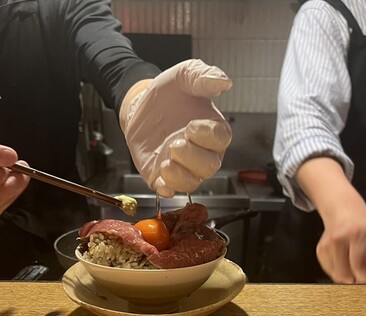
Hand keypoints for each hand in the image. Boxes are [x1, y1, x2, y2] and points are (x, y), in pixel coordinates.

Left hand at [120, 59, 232, 196]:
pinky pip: (170, 190)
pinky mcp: (164, 177)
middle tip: (175, 144)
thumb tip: (225, 82)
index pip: (221, 140)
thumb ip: (204, 77)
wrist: (140, 106)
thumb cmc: (168, 93)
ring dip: (180, 176)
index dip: (209, 137)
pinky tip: (159, 175)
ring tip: (165, 161)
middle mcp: (202, 152)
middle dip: (193, 158)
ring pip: (191, 182)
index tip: (192, 126)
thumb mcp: (185, 76)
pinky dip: (166, 188)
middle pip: (209, 166)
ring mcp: (184, 167)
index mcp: (213, 129)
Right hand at [295, 157, 365, 282]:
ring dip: (348, 277)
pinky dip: (339, 272)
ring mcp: (327, 245)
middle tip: (364, 276)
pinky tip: (345, 263)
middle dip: (356, 280)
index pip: (358, 265)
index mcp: (356, 234)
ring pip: (337, 275)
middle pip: (345, 274)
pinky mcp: (320, 251)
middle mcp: (338, 239)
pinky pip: (330, 271)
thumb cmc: (363, 223)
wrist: (342, 210)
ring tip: (355, 268)